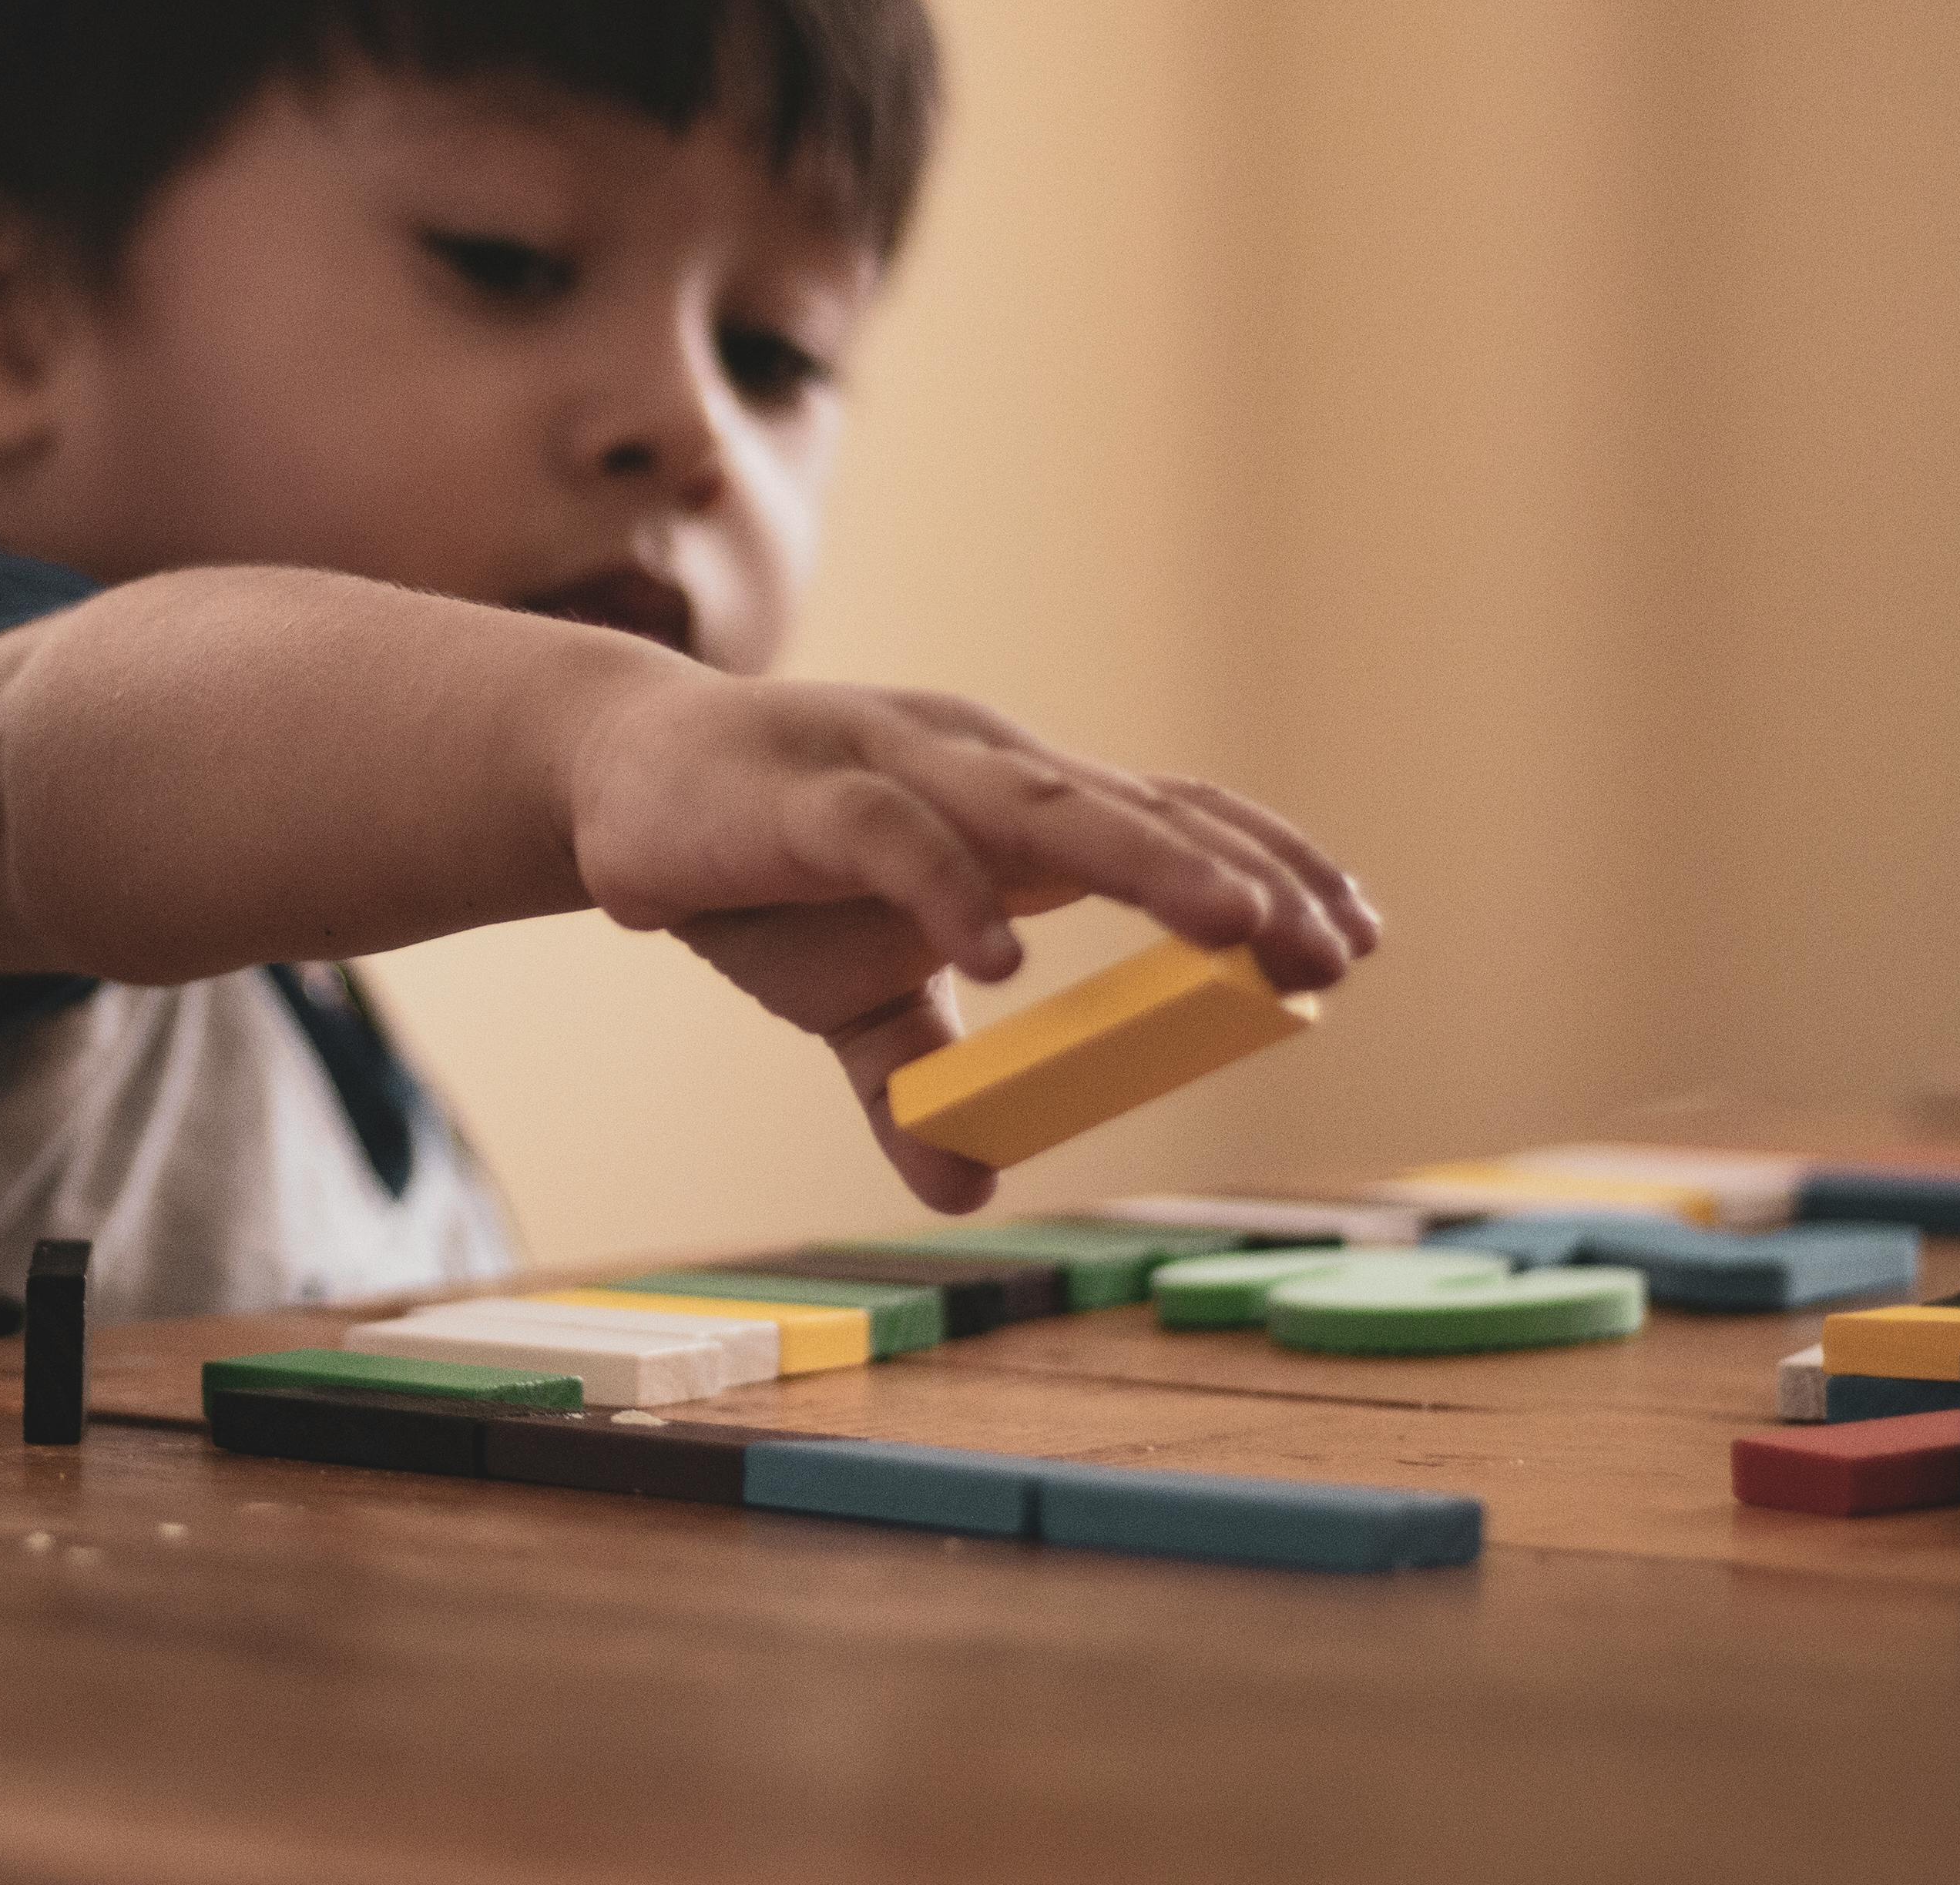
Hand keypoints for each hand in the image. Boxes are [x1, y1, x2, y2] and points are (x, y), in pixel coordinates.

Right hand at [562, 676, 1380, 1206]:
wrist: (608, 782)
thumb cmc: (750, 869)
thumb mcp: (846, 999)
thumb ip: (914, 1082)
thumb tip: (968, 1189)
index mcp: (1009, 811)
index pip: (1166, 818)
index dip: (1263, 869)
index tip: (1351, 943)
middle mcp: (977, 771)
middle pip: (1137, 811)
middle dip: (1245, 878)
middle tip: (1331, 948)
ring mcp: (896, 770)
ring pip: (1045, 808)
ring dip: (1149, 862)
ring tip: (1236, 925)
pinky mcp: (808, 795)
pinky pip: (898, 839)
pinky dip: (953, 897)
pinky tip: (1003, 965)